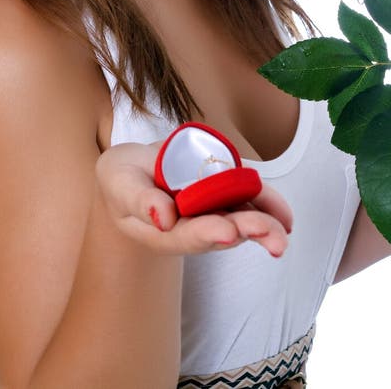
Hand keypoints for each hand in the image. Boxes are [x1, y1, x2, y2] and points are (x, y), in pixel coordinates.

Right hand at [96, 140, 291, 257]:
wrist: (132, 169)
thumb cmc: (121, 179)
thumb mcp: (120, 183)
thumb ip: (139, 200)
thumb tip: (164, 219)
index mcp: (163, 232)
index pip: (187, 235)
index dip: (207, 233)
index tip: (227, 231)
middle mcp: (191, 227)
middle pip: (222, 233)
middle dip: (247, 231)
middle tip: (271, 235)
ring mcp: (209, 212)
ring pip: (240, 220)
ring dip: (264, 225)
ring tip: (284, 226)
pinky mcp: (222, 195)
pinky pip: (247, 200)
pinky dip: (266, 204)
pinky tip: (284, 214)